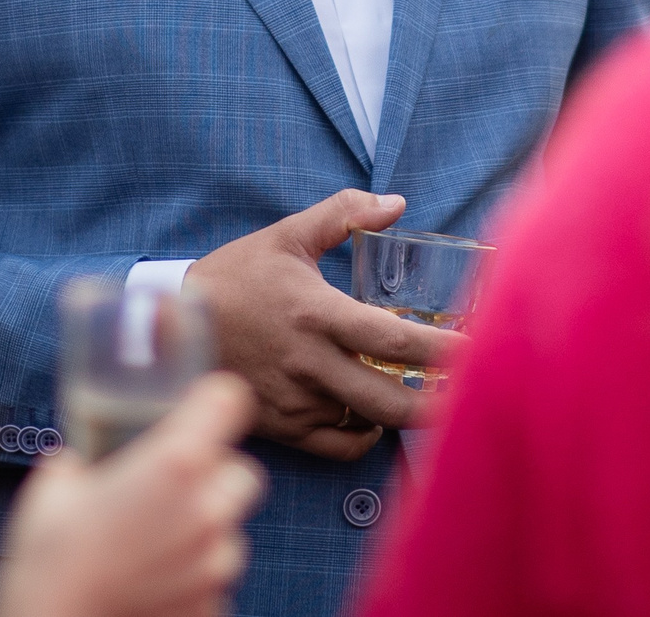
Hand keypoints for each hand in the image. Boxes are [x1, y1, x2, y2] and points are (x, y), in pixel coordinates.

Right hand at [0, 373, 265, 616]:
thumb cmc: (51, 568)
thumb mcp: (51, 494)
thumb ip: (78, 464)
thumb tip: (76, 465)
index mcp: (174, 463)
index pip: (229, 400)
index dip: (215, 398)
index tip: (202, 403)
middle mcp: (206, 510)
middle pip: (240, 471)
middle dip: (212, 475)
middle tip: (168, 485)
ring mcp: (213, 563)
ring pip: (229, 528)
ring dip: (202, 528)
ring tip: (151, 540)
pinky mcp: (211, 604)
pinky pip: (212, 576)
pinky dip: (189, 573)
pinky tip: (149, 576)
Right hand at [186, 189, 464, 459]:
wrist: (172, 327)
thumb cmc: (235, 277)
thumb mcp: (287, 236)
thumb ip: (343, 213)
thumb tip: (396, 203)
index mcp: (315, 313)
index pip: (392, 339)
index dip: (441, 349)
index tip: (477, 347)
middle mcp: (309, 363)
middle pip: (390, 400)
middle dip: (439, 403)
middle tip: (470, 392)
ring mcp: (295, 400)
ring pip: (366, 423)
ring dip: (400, 413)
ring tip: (425, 397)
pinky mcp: (282, 426)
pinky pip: (338, 446)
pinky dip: (363, 436)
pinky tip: (370, 414)